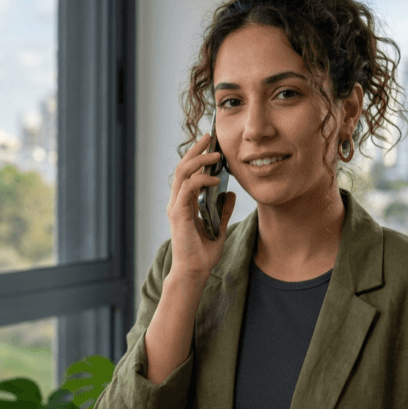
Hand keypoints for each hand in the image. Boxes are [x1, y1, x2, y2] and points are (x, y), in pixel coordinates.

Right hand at [166, 133, 236, 279]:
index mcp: (184, 203)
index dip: (197, 156)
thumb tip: (231, 194)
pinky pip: (188, 188)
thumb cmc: (203, 254)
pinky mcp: (179, 213)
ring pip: (182, 173)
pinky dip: (201, 180)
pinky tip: (215, 179)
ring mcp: (176, 206)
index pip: (188, 173)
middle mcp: (177, 202)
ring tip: (216, 155)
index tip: (211, 144)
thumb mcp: (218, 227)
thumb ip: (223, 210)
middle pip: (183, 167)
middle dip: (196, 150)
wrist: (195, 272)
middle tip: (210, 137)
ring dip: (199, 160)